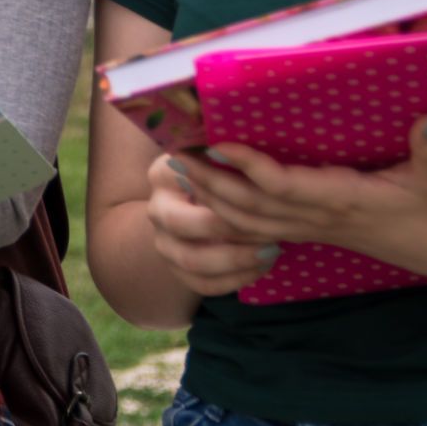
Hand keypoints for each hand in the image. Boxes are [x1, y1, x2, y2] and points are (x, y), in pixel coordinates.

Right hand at [142, 152, 276, 297]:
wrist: (190, 197)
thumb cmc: (216, 167)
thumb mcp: (214, 150)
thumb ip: (222, 148)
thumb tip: (240, 141)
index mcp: (163, 174)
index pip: (188, 183)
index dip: (224, 192)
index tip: (263, 195)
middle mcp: (155, 208)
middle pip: (183, 226)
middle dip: (229, 232)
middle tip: (270, 235)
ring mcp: (162, 242)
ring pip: (192, 262)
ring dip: (235, 262)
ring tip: (271, 252)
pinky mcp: (175, 268)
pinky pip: (202, 285)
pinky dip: (234, 281)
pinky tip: (260, 267)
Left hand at [185, 117, 426, 280]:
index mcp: (344, 200)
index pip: (285, 185)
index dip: (250, 166)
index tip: (218, 143)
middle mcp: (319, 217)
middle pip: (252, 205)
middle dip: (211, 181)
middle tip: (174, 154)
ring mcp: (309, 228)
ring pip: (248, 222)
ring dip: (210, 197)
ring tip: (176, 169)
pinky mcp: (307, 232)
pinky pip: (256, 230)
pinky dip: (225, 216)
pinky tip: (200, 197)